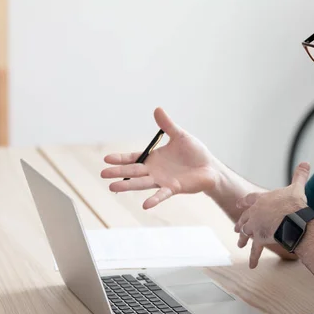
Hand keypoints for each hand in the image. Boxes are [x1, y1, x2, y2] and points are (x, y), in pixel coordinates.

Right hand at [101, 107, 218, 208]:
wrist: (210, 167)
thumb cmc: (195, 153)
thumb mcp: (180, 136)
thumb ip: (168, 125)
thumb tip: (157, 109)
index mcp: (154, 158)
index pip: (134, 158)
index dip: (121, 159)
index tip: (107, 159)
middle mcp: (155, 171)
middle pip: (133, 171)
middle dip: (118, 172)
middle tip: (103, 173)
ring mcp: (163, 180)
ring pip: (142, 183)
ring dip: (128, 185)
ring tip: (113, 187)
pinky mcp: (174, 188)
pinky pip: (162, 194)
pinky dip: (154, 199)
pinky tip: (145, 205)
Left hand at [234, 162, 310, 267]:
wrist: (291, 218)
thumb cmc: (293, 203)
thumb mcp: (296, 187)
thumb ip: (299, 175)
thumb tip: (306, 162)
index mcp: (262, 199)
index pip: (250, 199)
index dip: (244, 203)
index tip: (239, 205)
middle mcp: (255, 213)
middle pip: (245, 218)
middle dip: (241, 223)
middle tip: (236, 229)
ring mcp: (255, 226)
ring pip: (246, 233)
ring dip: (243, 239)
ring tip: (240, 244)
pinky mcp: (259, 238)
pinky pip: (255, 250)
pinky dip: (253, 258)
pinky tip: (251, 265)